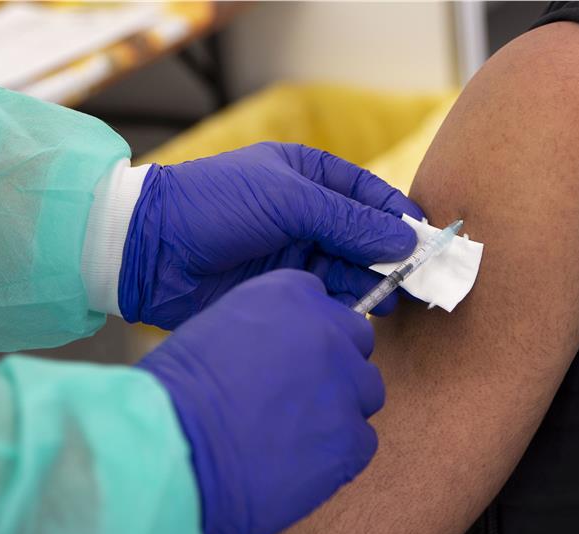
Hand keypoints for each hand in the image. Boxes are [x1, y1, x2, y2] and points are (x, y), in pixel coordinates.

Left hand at [119, 142, 422, 328]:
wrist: (148, 251)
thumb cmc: (212, 205)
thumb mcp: (286, 201)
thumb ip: (347, 221)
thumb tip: (404, 240)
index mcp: (309, 176)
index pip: (371, 196)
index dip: (402, 218)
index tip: (430, 241)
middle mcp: (308, 214)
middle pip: (368, 237)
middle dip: (395, 256)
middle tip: (422, 280)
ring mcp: (297, 253)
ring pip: (353, 270)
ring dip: (376, 283)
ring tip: (395, 298)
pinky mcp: (286, 290)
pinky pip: (331, 297)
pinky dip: (351, 304)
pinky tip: (365, 312)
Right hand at [136, 269, 383, 533]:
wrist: (171, 450)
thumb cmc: (174, 394)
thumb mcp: (218, 330)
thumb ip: (265, 331)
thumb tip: (283, 353)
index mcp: (290, 294)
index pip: (327, 308)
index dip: (311, 338)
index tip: (292, 360)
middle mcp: (328, 331)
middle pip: (357, 344)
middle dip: (335, 368)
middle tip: (297, 398)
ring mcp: (345, 385)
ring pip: (365, 393)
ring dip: (339, 410)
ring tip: (294, 434)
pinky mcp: (350, 439)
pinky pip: (362, 441)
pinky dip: (337, 454)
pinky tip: (299, 463)